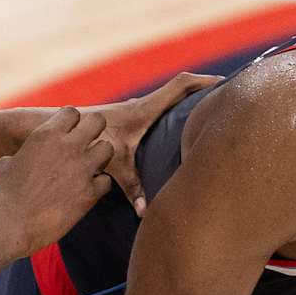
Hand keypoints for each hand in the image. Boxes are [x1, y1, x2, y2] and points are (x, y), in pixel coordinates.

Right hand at [0, 107, 113, 255]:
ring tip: (86, 170)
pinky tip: (85, 193)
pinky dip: (97, 186)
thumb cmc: (1, 196)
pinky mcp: (89, 194)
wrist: (8, 225)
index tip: (66, 136)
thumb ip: (25, 154)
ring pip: (107, 149)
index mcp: (46, 135)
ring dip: (99, 158)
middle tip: (84, 148)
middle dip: (93, 132)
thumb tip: (25, 157)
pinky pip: (106, 181)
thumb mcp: (7, 163)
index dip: (71, 123)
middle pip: (97, 121)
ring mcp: (82, 170)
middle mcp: (68, 147)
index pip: (72, 112)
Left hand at [90, 72, 220, 214]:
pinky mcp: (131, 115)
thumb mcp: (114, 165)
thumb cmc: (89, 142)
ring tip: (214, 105)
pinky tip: (184, 120)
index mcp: (145, 109)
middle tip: (231, 94)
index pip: (180, 86)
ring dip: (191, 96)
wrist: (64, 129)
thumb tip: (146, 213)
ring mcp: (138, 107)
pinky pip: (161, 105)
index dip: (204, 82)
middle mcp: (143, 104)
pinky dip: (177, 106)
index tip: (226, 82)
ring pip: (171, 95)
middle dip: (205, 87)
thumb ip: (132, 187)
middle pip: (181, 87)